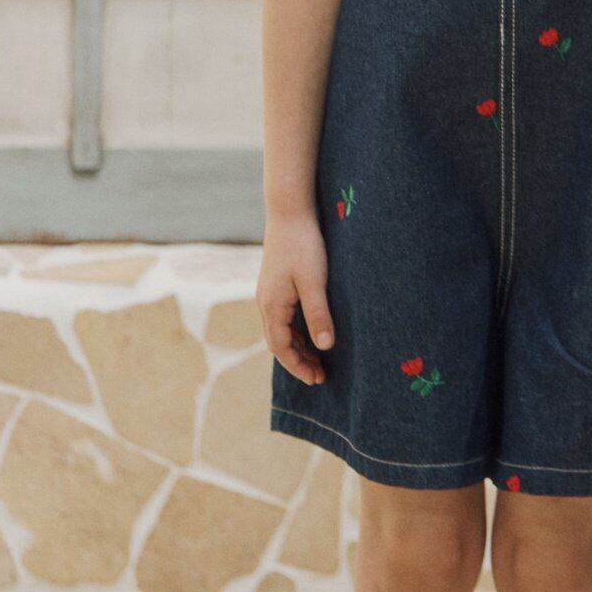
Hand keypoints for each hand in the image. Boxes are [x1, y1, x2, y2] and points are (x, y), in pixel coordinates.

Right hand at [257, 208, 337, 386]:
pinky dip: (298, 330)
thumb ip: (318, 314)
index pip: (281, 347)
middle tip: (321, 375)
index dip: (298, 366)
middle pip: (279, 341)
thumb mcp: (314, 281)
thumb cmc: (303, 245)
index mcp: (272, 305)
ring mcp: (270, 292)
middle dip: (299, 360)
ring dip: (299, 346)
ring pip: (282, 329)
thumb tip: (325, 347)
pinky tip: (313, 331)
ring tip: (319, 359)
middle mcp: (266, 302)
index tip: (316, 379)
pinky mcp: (277, 283)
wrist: (290, 211)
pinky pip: (285, 316)